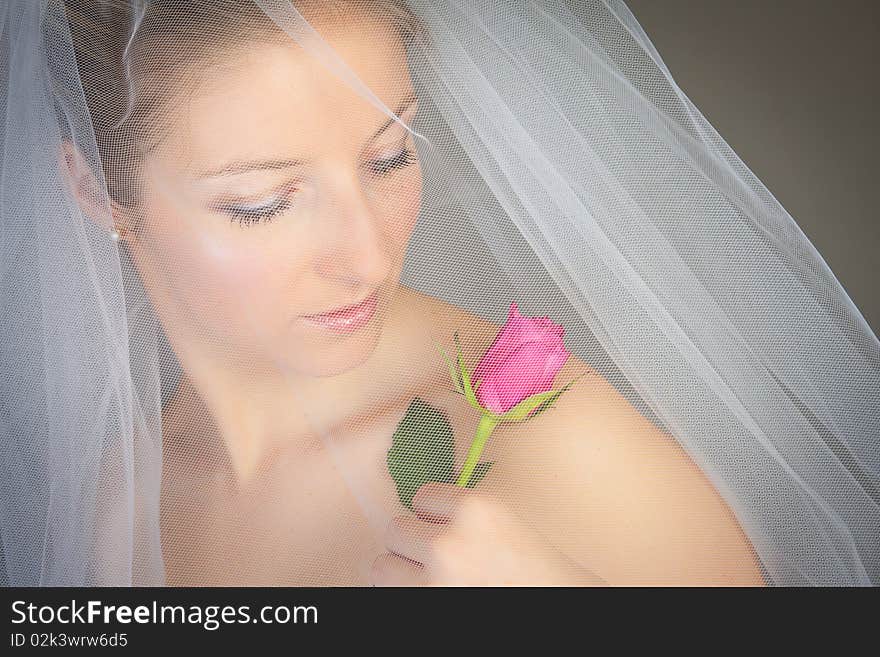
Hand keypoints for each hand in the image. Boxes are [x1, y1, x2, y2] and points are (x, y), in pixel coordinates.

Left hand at [370, 482, 606, 585]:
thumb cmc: (538, 572)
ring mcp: (435, 581)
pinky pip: (391, 595)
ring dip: (401, 572)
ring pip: (382, 567)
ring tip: (426, 578)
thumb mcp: (505, 524)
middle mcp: (450, 543)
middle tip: (434, 557)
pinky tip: (429, 591)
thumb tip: (420, 513)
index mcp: (476, 510)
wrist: (559, 603)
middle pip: (396, 529)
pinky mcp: (425, 607)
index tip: (441, 526)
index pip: (422, 497)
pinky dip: (405, 594)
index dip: (431, 515)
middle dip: (412, 543)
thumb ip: (464, 515)